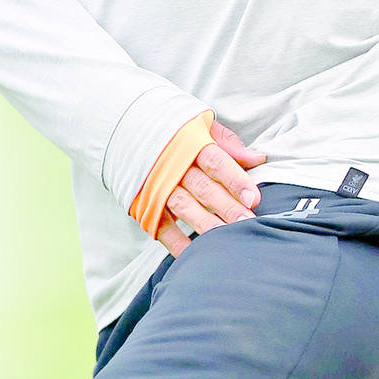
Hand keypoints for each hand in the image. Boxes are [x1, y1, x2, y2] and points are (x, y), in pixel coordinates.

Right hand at [154, 119, 267, 257]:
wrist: (121, 129)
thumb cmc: (170, 129)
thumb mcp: (197, 123)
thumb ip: (227, 141)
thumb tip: (258, 158)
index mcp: (189, 142)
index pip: (215, 162)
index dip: (235, 179)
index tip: (254, 198)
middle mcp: (172, 165)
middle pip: (203, 188)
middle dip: (226, 206)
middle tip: (248, 223)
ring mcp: (156, 186)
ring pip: (184, 207)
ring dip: (207, 224)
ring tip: (229, 239)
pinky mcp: (144, 204)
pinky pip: (161, 226)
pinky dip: (177, 242)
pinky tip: (196, 254)